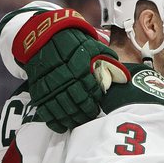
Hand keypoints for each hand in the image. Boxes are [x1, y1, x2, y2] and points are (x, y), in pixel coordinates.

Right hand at [13, 9, 128, 132]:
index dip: (96, 99)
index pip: (91, 89)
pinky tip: (62, 126)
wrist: (43, 35)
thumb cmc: (72, 42)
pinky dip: (54, 121)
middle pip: (78, 102)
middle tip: (92, 116)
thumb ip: (108, 60)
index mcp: (79, 67)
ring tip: (80, 122)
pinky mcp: (39, 90)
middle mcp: (64, 78)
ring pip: (62, 109)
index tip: (99, 103)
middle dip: (87, 112)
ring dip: (73, 119)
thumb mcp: (92, 46)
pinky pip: (46, 110)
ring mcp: (50, 85)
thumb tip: (124, 77)